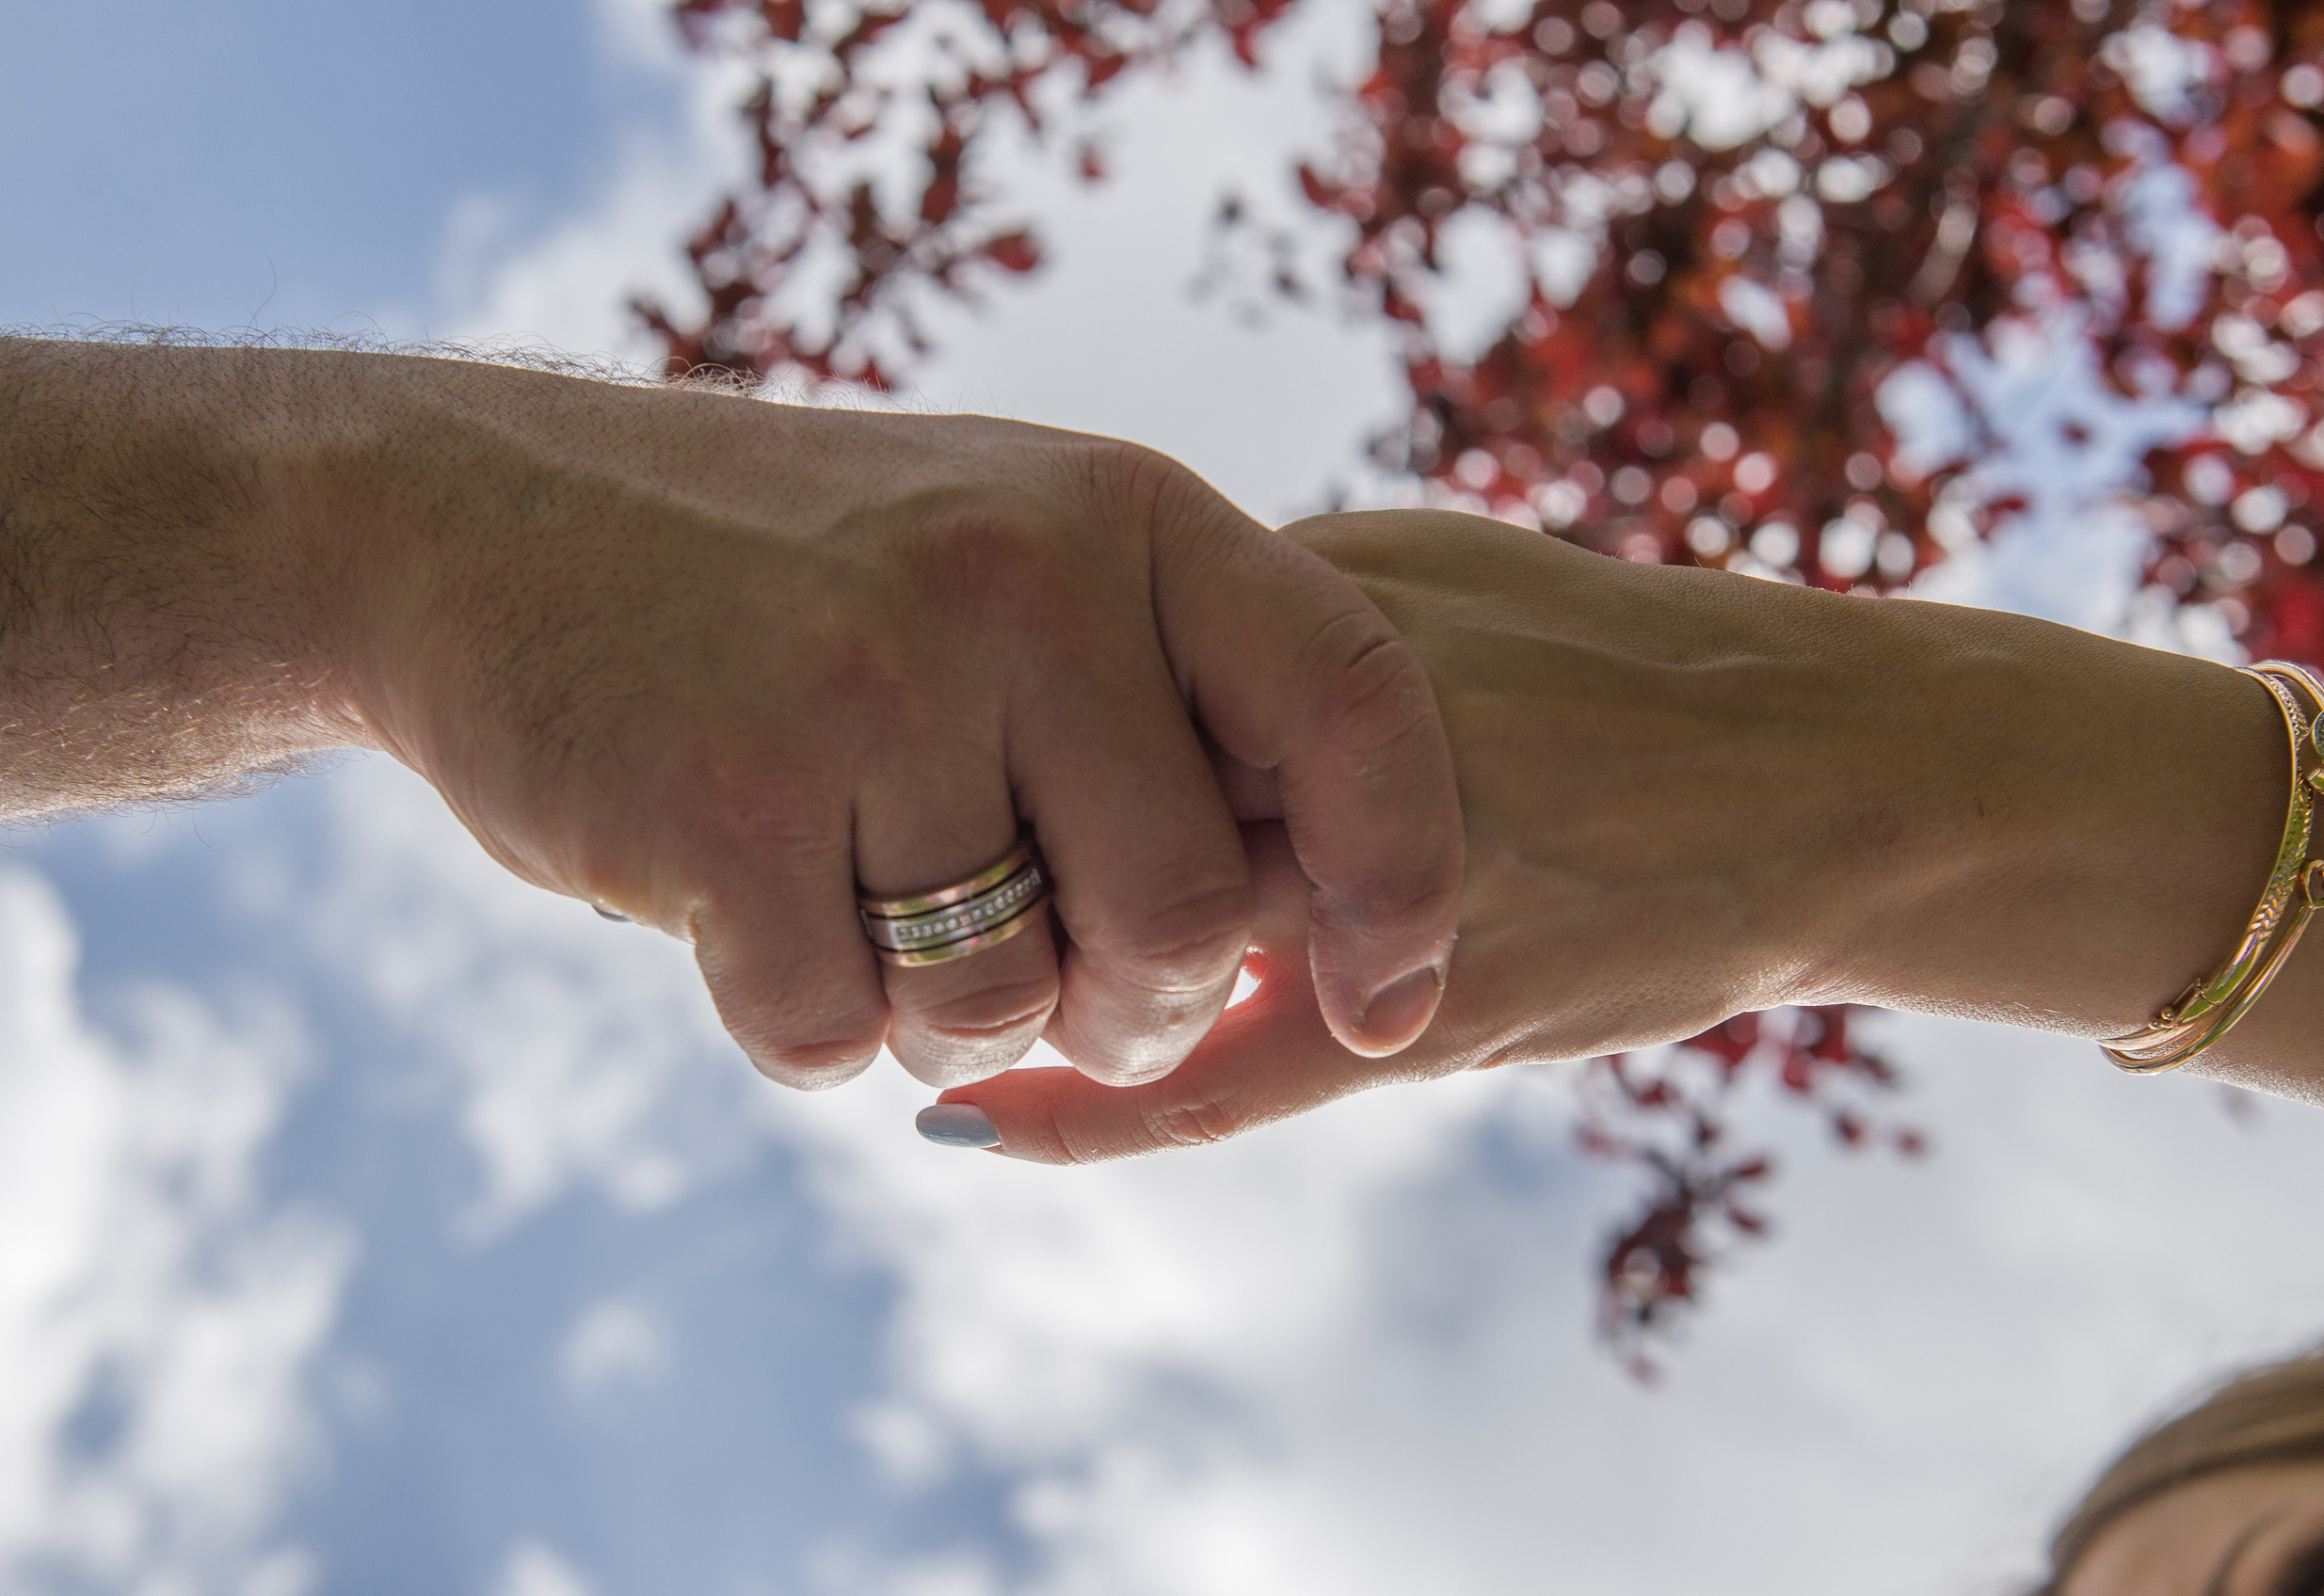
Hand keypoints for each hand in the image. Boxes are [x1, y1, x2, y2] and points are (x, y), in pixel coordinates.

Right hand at [315, 362, 1462, 1089]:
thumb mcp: (1003, 552)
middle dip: (1132, 1005)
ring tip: (863, 907)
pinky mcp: (724, 808)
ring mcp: (869, 688)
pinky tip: (745, 911)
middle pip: (1183, 914)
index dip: (1399, 876)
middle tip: (1056, 986)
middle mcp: (1018, 582)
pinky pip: (840, 1037)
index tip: (1384, 1003)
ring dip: (946, 1017)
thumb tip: (1326, 929)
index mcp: (1122, 514)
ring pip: (1006, 1001)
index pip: (1355, 703)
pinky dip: (807, 1024)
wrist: (475, 519)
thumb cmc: (785, 579)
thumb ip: (1162, 695)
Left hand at [944, 509, 2295, 1158]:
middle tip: (915, 874)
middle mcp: (1345, 736)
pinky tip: (979, 1127)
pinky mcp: (1430, 1015)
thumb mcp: (1436, 577)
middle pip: (1086, 795)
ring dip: (1030, 965)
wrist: (1820, 777)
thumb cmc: (1616, 667)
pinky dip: (1090, 1111)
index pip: (1083, 666)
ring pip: (1143, 932)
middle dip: (987, 843)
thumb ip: (1268, 615)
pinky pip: (1222, 1080)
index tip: (925, 750)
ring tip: (943, 986)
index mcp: (1331, 612)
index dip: (991, 723)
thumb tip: (1102, 647)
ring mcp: (1389, 876)